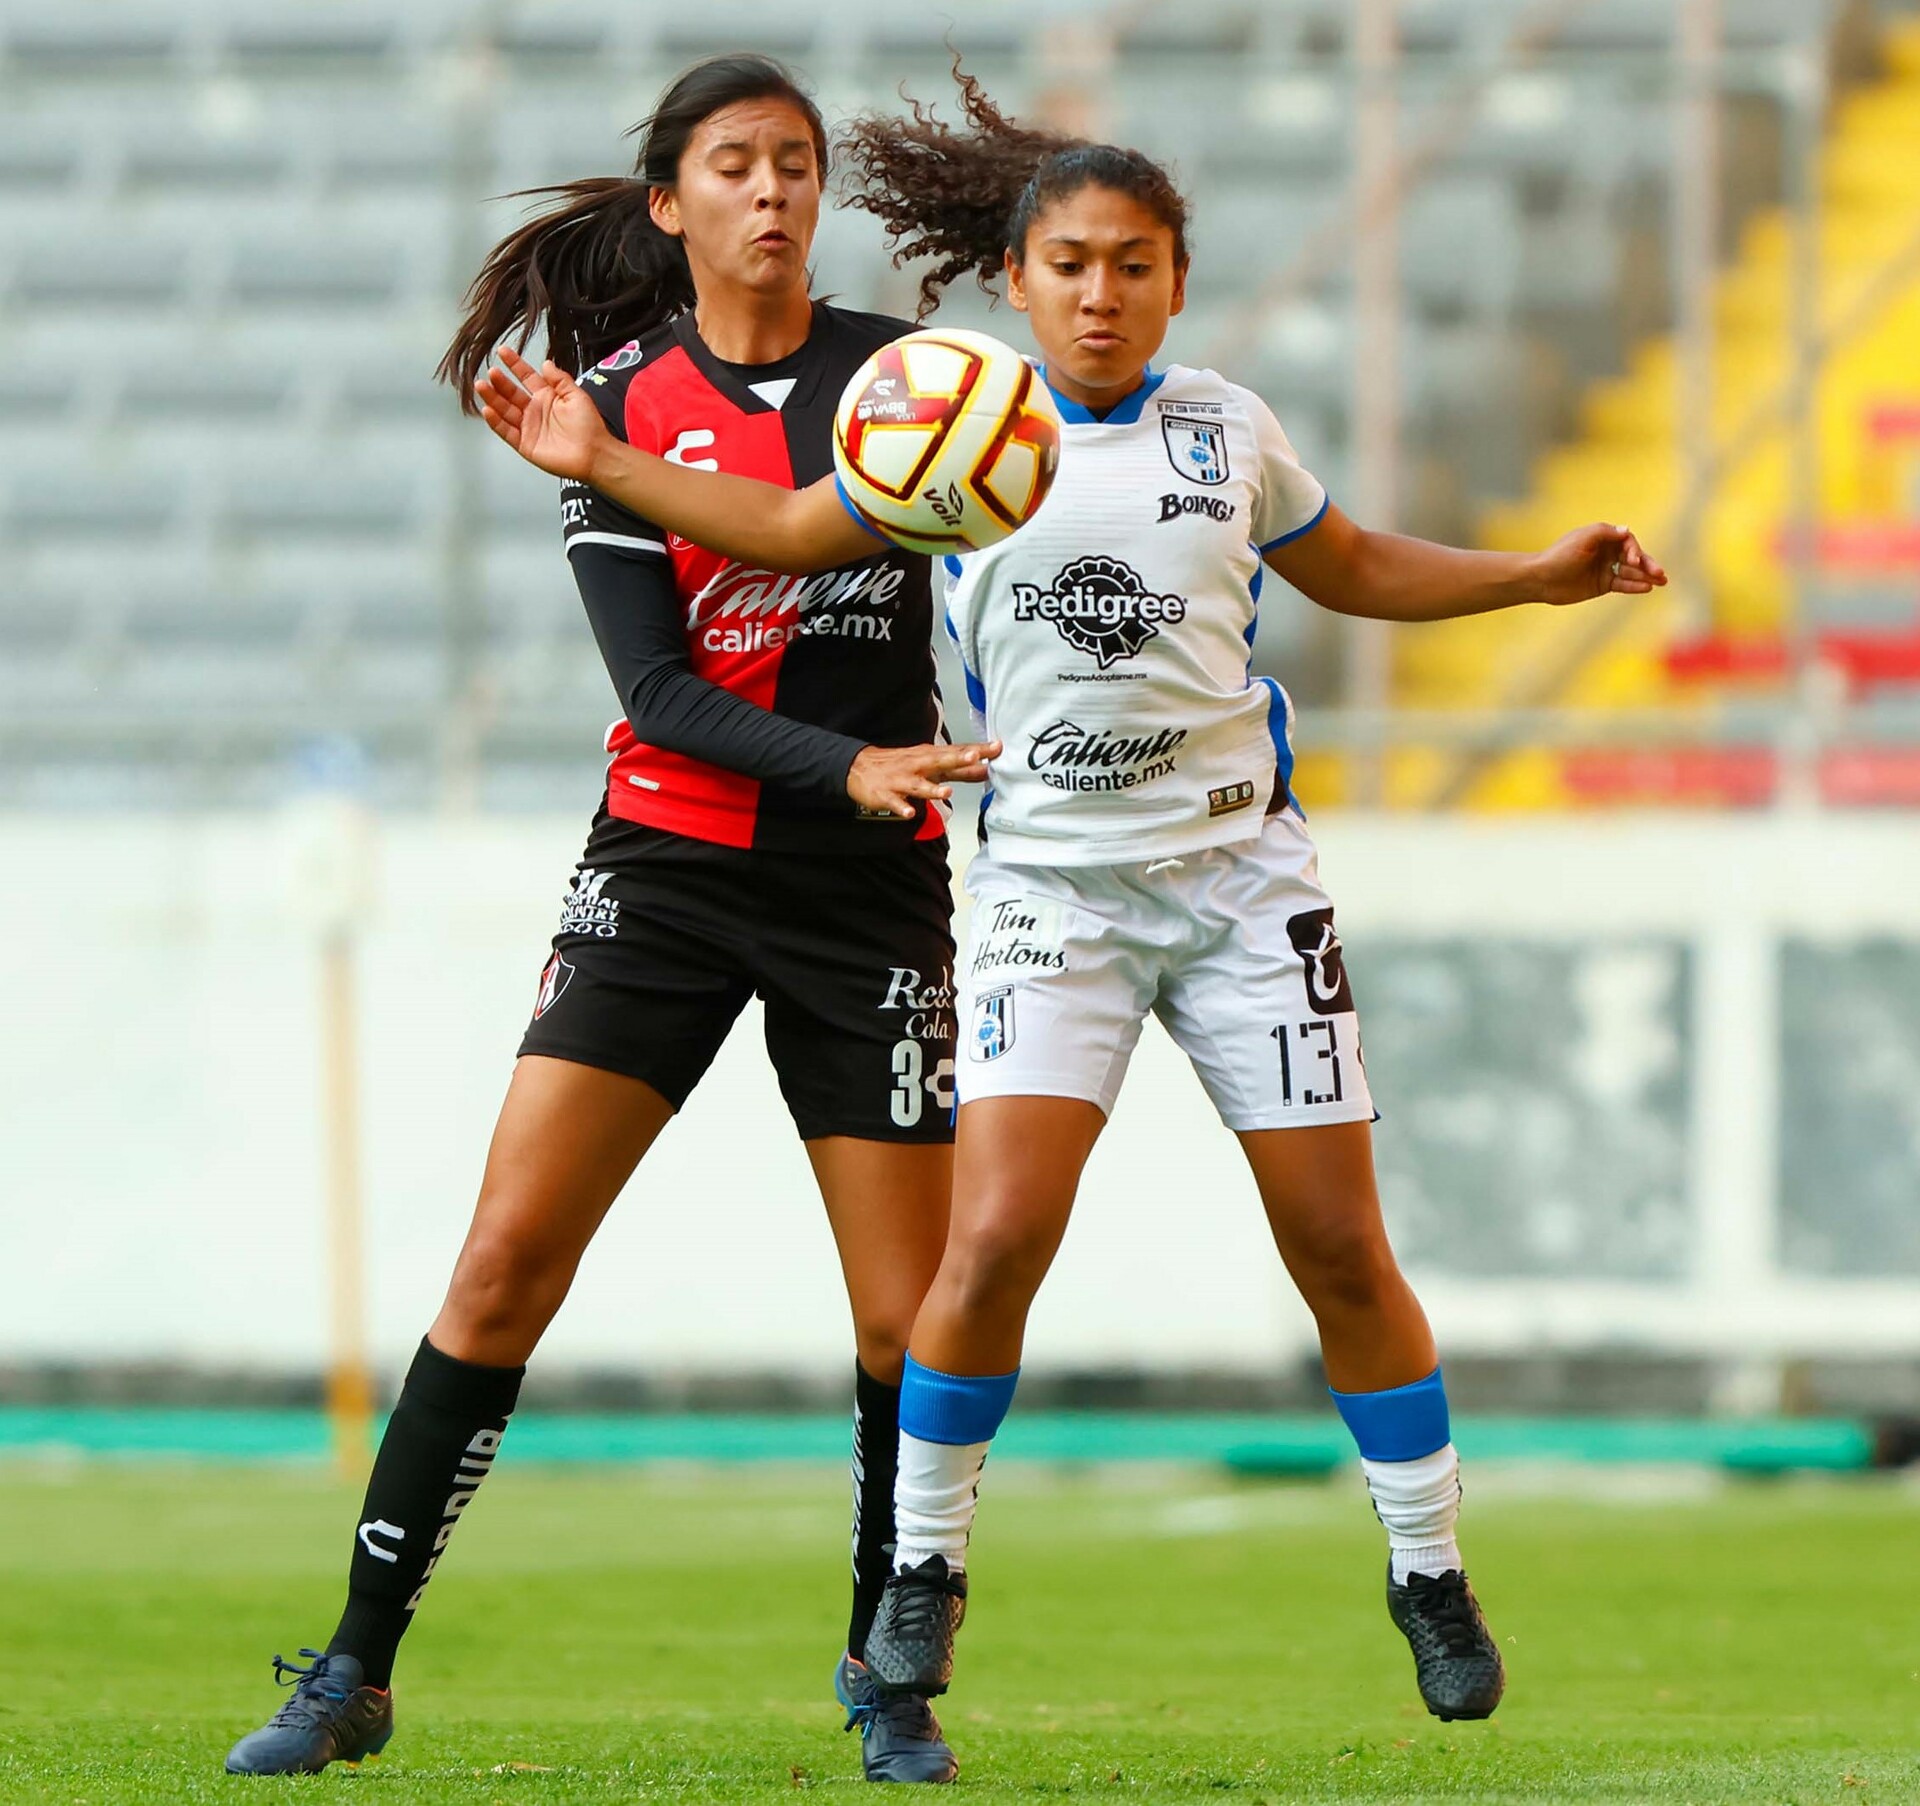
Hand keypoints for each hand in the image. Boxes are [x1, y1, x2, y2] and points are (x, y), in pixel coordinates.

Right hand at [473, 344, 611, 483]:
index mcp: (547, 397)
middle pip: (511, 393)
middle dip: (500, 382)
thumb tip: (546, 363)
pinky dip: (495, 422)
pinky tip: (487, 410)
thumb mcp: (577, 396)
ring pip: (504, 410)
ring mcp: (528, 427)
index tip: (503, 351)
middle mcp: (535, 410)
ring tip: (482, 385)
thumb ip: (560, 380)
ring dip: (492, 398)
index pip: (527, 377)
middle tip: (492, 371)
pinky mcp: (525, 444)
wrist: (594, 454)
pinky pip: (506, 431)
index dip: (515, 364)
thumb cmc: (589, 427)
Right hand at [848, 741, 999, 819]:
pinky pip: (895, 803)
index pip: (957, 752)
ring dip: (932, 789)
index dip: (977, 751)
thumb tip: (985, 769)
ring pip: (919, 785)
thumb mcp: (931, 765)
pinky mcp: (887, 795)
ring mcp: (902, 780)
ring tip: (947, 791)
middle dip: (958, 760)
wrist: (859, 767)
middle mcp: (918, 766)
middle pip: (941, 762)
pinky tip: (910, 813)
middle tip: (974, 757)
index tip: (997, 747)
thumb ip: (959, 770)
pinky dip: (902, 808)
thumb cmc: (901, 766)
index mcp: (930, 757)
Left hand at [1534, 522, 1667, 605]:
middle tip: (1660, 573)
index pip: (1627, 542)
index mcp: (1603, 537)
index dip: (1634, 550)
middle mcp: (1606, 552)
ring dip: (1646, 576)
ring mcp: (1605, 569)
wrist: (1541, 579)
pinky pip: (1623, 585)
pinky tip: (1647, 588)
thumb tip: (1627, 530)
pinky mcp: (1602, 585)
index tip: (1633, 560)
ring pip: (1631, 572)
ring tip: (1661, 582)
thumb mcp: (1583, 538)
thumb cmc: (1560, 555)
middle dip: (1647, 564)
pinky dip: (1634, 586)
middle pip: (1633, 557)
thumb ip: (1606, 532)